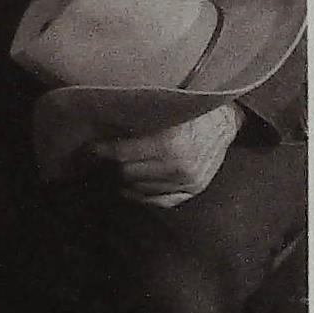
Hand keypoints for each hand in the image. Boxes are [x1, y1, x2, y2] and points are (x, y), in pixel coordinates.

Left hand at [95, 103, 240, 206]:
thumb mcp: (161, 110)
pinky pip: (159, 202)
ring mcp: (188, 182)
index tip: (90, 147)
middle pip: (128, 173)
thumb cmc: (188, 111)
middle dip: (114, 164)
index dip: (102, 150)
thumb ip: (133, 123)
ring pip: (140, 189)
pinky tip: (130, 186)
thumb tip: (98, 130)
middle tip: (104, 157)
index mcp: (170, 144)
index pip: (123, 154)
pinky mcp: (193, 190)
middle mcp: (179, 167)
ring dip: (126, 179)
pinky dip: (141, 195)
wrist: (223, 121)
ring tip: (118, 168)